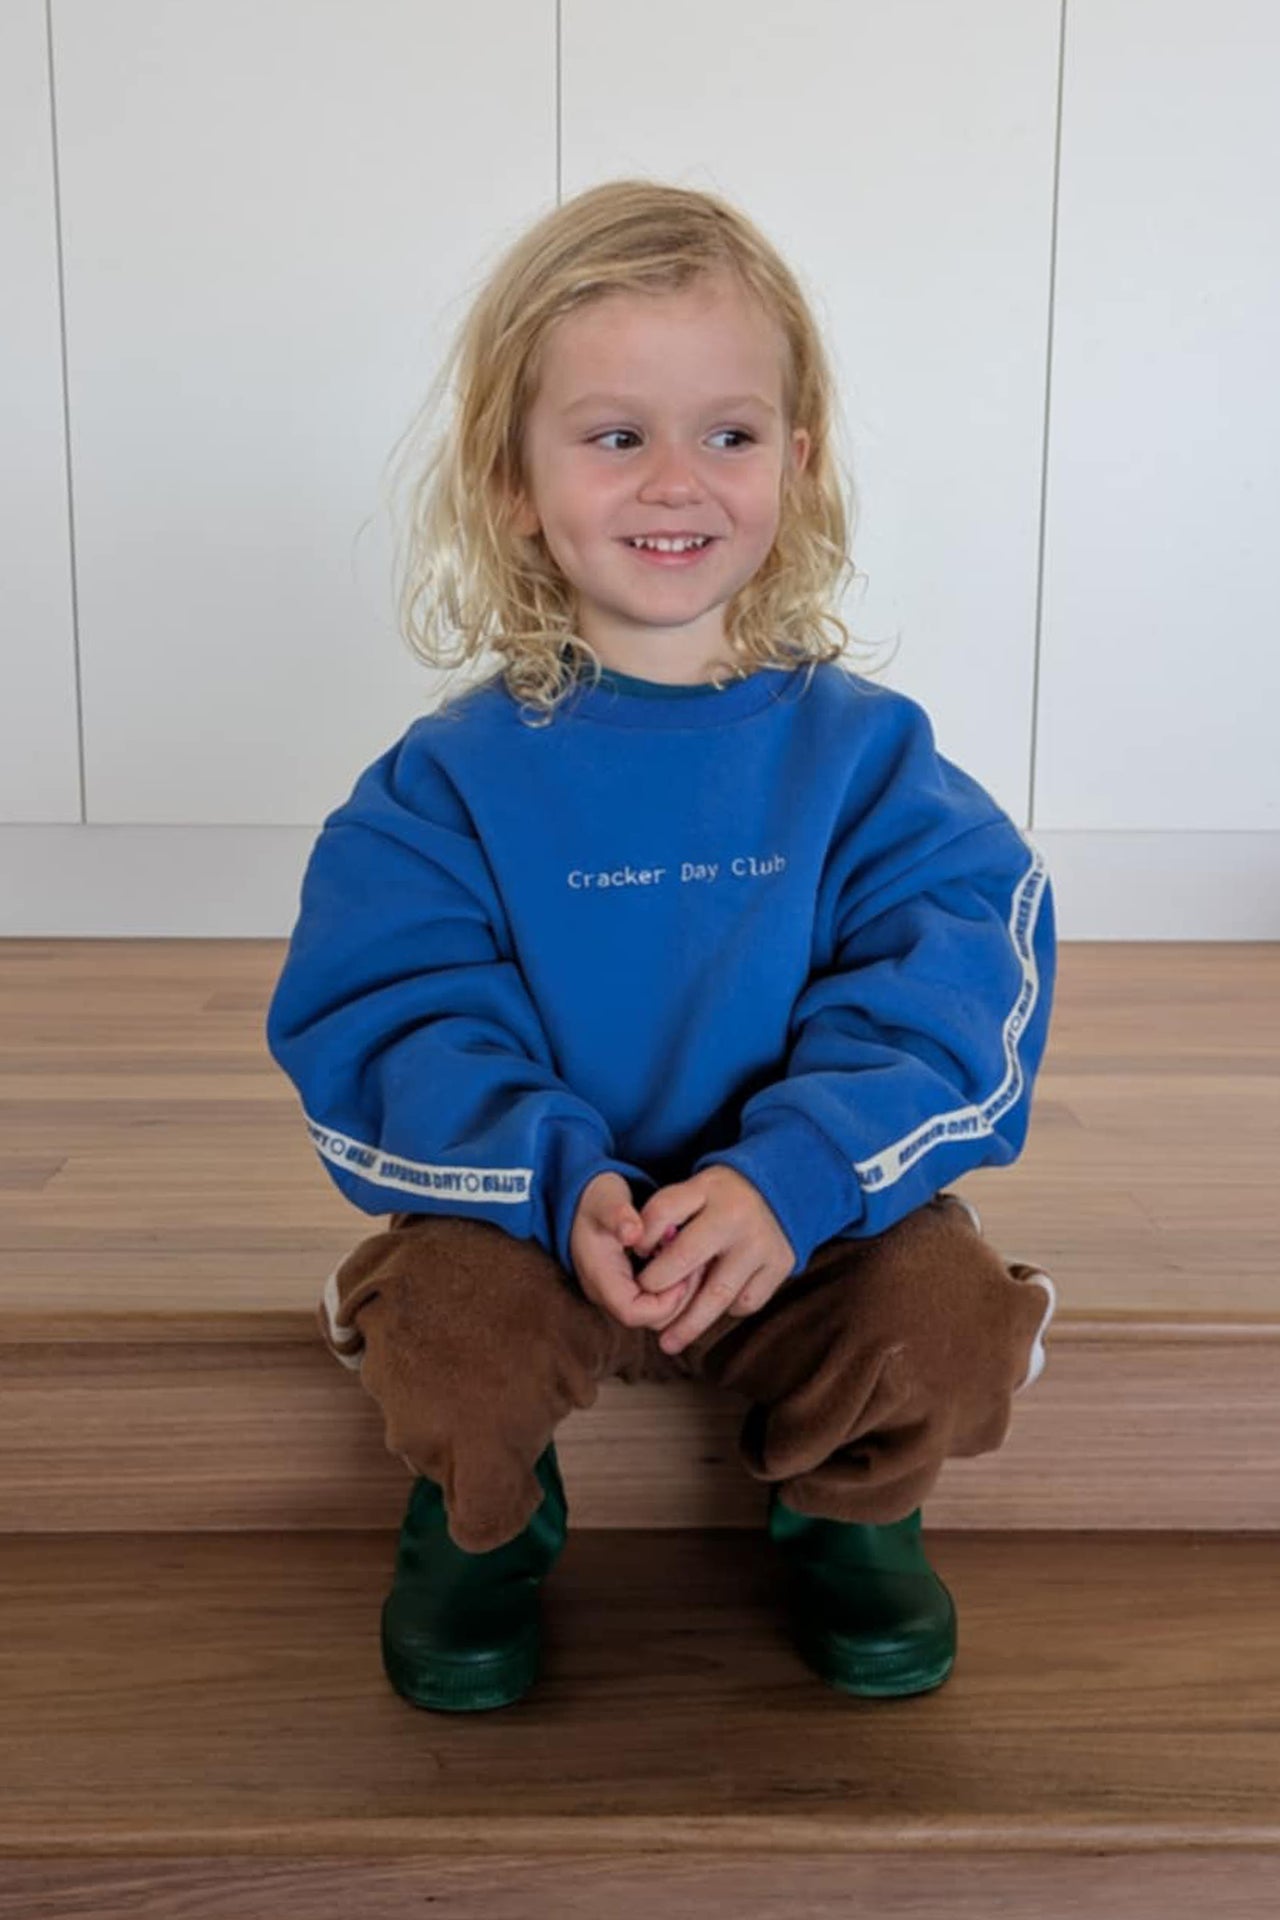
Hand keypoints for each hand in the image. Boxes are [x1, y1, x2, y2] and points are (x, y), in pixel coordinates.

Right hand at [569, 1171, 698, 1331]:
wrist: (584, 1203)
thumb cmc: (597, 1200)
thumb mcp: (606, 1199)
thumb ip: (618, 1214)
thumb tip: (633, 1233)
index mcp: (599, 1276)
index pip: (632, 1312)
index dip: (664, 1301)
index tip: (685, 1273)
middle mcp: (607, 1293)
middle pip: (650, 1320)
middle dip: (679, 1299)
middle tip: (698, 1268)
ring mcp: (619, 1293)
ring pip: (658, 1316)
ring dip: (681, 1295)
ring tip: (695, 1264)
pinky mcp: (630, 1289)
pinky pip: (658, 1303)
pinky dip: (676, 1289)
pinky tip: (688, 1265)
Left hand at [629, 1166, 795, 1354]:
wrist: (776, 1191)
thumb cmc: (718, 1200)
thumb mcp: (690, 1192)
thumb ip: (662, 1219)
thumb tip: (640, 1259)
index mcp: (706, 1190)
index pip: (661, 1213)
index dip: (642, 1238)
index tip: (636, 1259)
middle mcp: (735, 1215)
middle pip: (684, 1261)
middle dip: (658, 1290)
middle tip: (644, 1316)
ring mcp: (761, 1241)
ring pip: (717, 1295)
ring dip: (689, 1324)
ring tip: (668, 1344)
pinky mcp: (782, 1263)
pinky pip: (746, 1301)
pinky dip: (728, 1309)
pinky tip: (715, 1307)